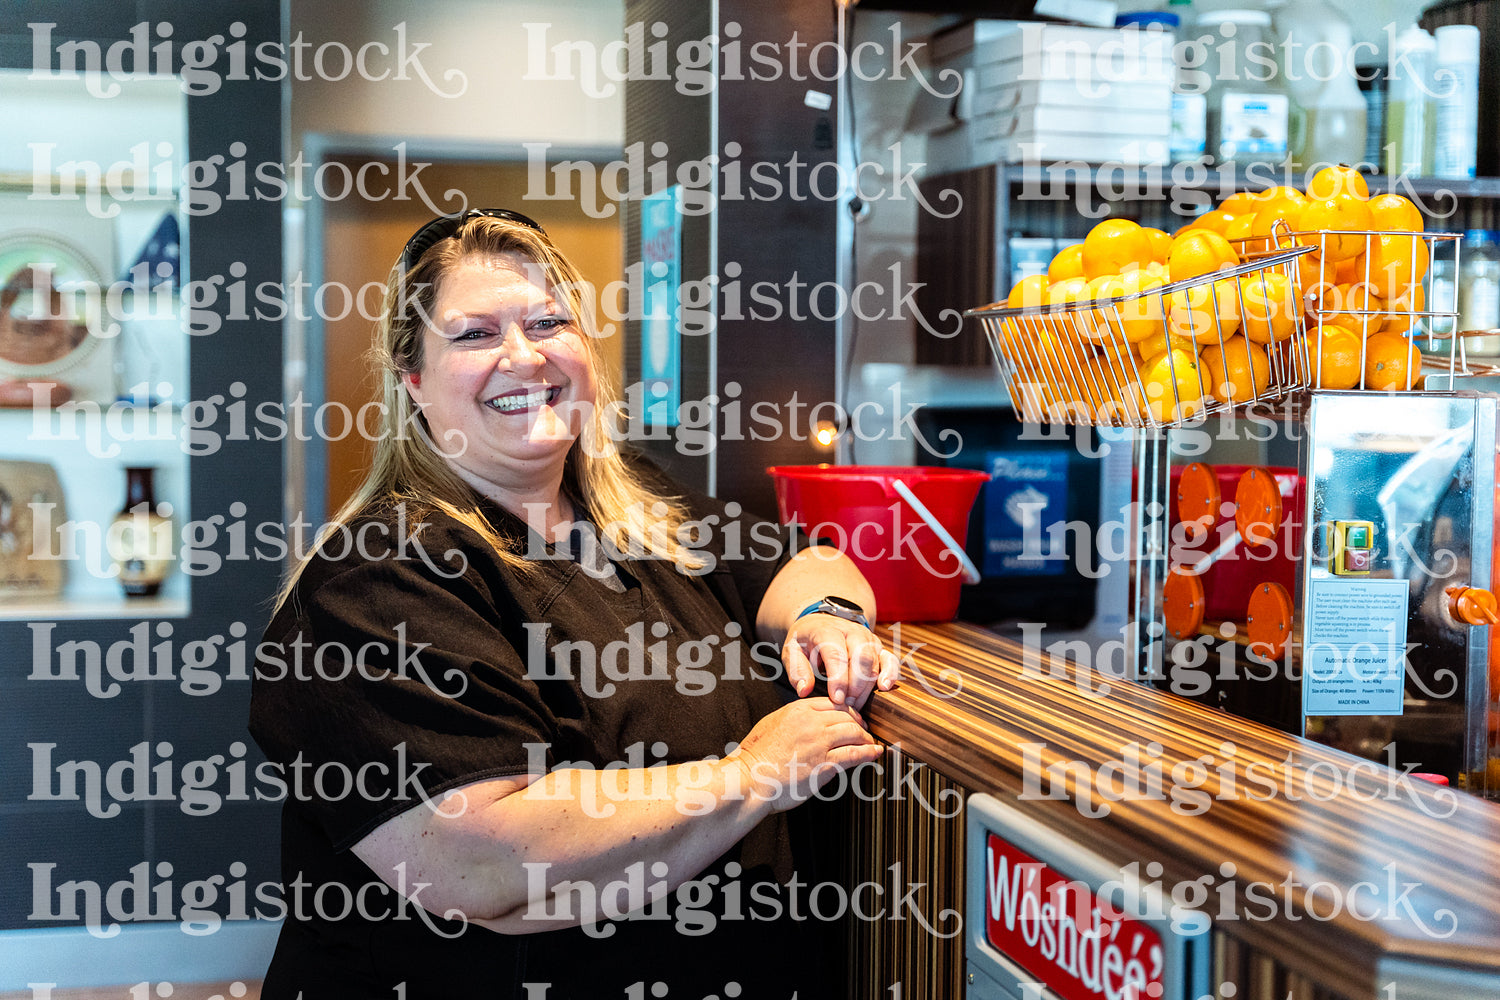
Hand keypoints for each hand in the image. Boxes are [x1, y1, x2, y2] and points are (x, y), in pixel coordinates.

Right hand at [728, 697, 883, 811]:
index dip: (847, 711)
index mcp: (797, 710)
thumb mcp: (770, 725)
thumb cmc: (755, 759)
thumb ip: (792, 719)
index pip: (832, 703)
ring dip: (867, 738)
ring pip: (854, 732)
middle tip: (866, 732)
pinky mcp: (824, 764)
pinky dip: (869, 753)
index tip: (853, 719)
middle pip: (846, 716)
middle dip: (860, 724)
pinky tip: (875, 754)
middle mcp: (810, 722)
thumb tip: (805, 719)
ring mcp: (818, 742)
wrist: (748, 780)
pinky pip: (855, 754)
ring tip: (871, 744)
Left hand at [782, 613, 900, 709]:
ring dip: (867, 687)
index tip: (837, 700)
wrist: (820, 622)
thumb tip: (804, 690)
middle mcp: (850, 631)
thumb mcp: (791, 650)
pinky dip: (890, 673)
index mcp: (827, 630)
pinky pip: (889, 659)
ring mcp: (867, 638)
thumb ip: (796, 670)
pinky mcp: (877, 646)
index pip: (836, 654)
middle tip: (846, 705)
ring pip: (874, 661)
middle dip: (855, 686)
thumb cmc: (805, 640)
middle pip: (860, 658)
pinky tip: (884, 687)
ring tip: (856, 704)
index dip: (838, 679)